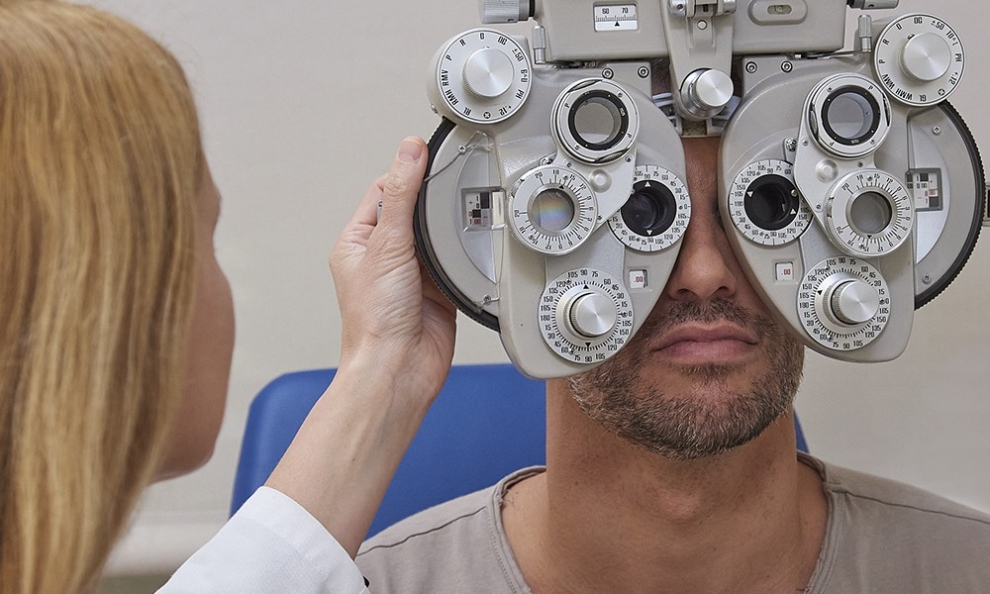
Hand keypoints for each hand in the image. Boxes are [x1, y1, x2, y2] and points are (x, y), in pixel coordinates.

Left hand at [330, 136, 456, 406]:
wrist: (399, 368)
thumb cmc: (375, 320)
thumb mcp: (387, 244)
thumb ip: (402, 195)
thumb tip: (409, 150)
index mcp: (358, 242)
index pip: (383, 191)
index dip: (406, 173)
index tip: (428, 156)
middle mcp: (383, 257)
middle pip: (414, 211)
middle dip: (432, 202)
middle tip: (452, 185)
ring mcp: (412, 274)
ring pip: (436, 236)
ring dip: (448, 230)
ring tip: (460, 220)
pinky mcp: (438, 290)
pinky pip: (454, 262)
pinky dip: (462, 255)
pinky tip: (468, 249)